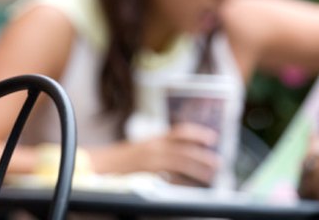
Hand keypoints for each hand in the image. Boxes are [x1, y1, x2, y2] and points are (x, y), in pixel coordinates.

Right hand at [89, 122, 219, 186]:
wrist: (100, 165)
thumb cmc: (122, 159)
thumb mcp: (143, 148)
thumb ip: (160, 148)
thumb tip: (181, 153)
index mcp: (154, 139)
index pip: (179, 131)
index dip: (197, 133)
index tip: (212, 137)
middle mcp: (154, 147)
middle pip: (184, 149)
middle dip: (204, 155)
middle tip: (218, 162)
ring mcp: (150, 161)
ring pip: (181, 162)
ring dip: (198, 169)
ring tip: (211, 175)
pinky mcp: (146, 174)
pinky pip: (169, 178)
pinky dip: (182, 182)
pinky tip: (190, 186)